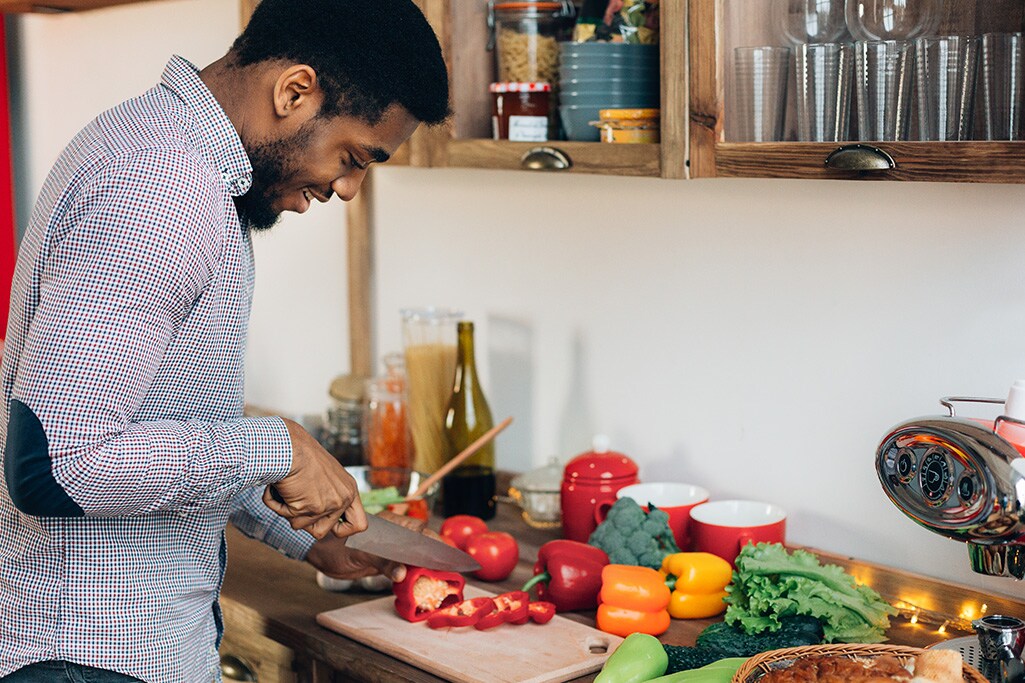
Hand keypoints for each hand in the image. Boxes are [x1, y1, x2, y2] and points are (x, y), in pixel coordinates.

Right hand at [262, 418, 367, 539]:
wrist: (289, 445)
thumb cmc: (301, 453)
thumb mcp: (325, 474)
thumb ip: (328, 493)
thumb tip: (318, 516)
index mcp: (349, 490)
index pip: (360, 524)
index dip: (343, 530)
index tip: (330, 528)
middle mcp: (342, 498)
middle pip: (322, 532)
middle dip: (304, 521)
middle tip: (296, 501)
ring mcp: (328, 505)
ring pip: (301, 526)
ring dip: (288, 510)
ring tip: (288, 488)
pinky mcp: (310, 508)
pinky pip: (286, 516)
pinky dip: (276, 504)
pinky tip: (279, 487)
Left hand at [306, 510, 436, 582]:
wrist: (321, 553)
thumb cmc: (337, 546)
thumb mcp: (361, 553)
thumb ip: (383, 561)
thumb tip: (403, 573)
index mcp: (390, 525)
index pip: (418, 531)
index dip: (433, 541)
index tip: (446, 554)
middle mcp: (392, 535)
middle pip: (419, 543)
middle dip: (432, 554)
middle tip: (445, 569)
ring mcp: (388, 549)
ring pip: (412, 556)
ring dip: (422, 566)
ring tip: (435, 577)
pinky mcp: (383, 562)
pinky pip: (402, 567)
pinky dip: (410, 575)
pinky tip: (417, 582)